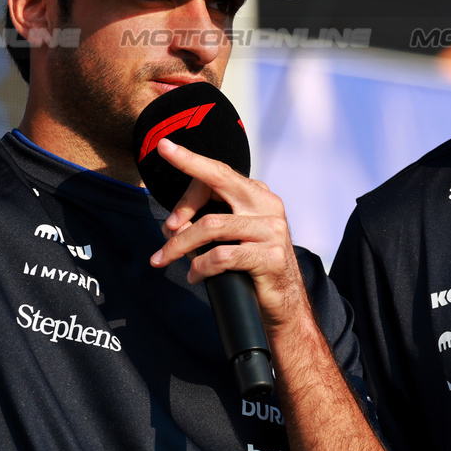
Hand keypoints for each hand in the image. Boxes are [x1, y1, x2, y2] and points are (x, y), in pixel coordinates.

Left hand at [148, 139, 306, 329]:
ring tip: (167, 259)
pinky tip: (195, 275)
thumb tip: (172, 224)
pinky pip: (221, 256)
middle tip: (165, 224)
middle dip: (185, 193)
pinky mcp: (270, 256)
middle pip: (218, 184)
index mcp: (258, 195)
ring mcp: (271, 229)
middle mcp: (267, 205)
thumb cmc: (253, 267)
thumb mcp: (233, 237)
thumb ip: (209, 221)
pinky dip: (200, 266)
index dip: (190, 161)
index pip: (220, 172)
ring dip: (180, 245)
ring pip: (211, 225)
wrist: (286, 302)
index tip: (165, 148)